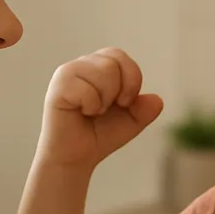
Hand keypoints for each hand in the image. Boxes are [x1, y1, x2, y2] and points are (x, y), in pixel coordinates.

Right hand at [38, 48, 163, 167]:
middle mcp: (80, 65)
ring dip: (104, 99)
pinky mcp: (58, 89)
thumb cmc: (99, 134)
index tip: (124, 102)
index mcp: (95, 66)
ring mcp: (66, 75)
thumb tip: (157, 100)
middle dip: (119, 91)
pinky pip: (88, 89)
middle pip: (113, 62)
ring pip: (104, 71)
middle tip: (104, 109)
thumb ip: (146, 109)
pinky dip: (91, 106)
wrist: (75, 157)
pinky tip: (80, 113)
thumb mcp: (131, 121)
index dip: (131, 79)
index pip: (119, 56)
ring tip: (92, 111)